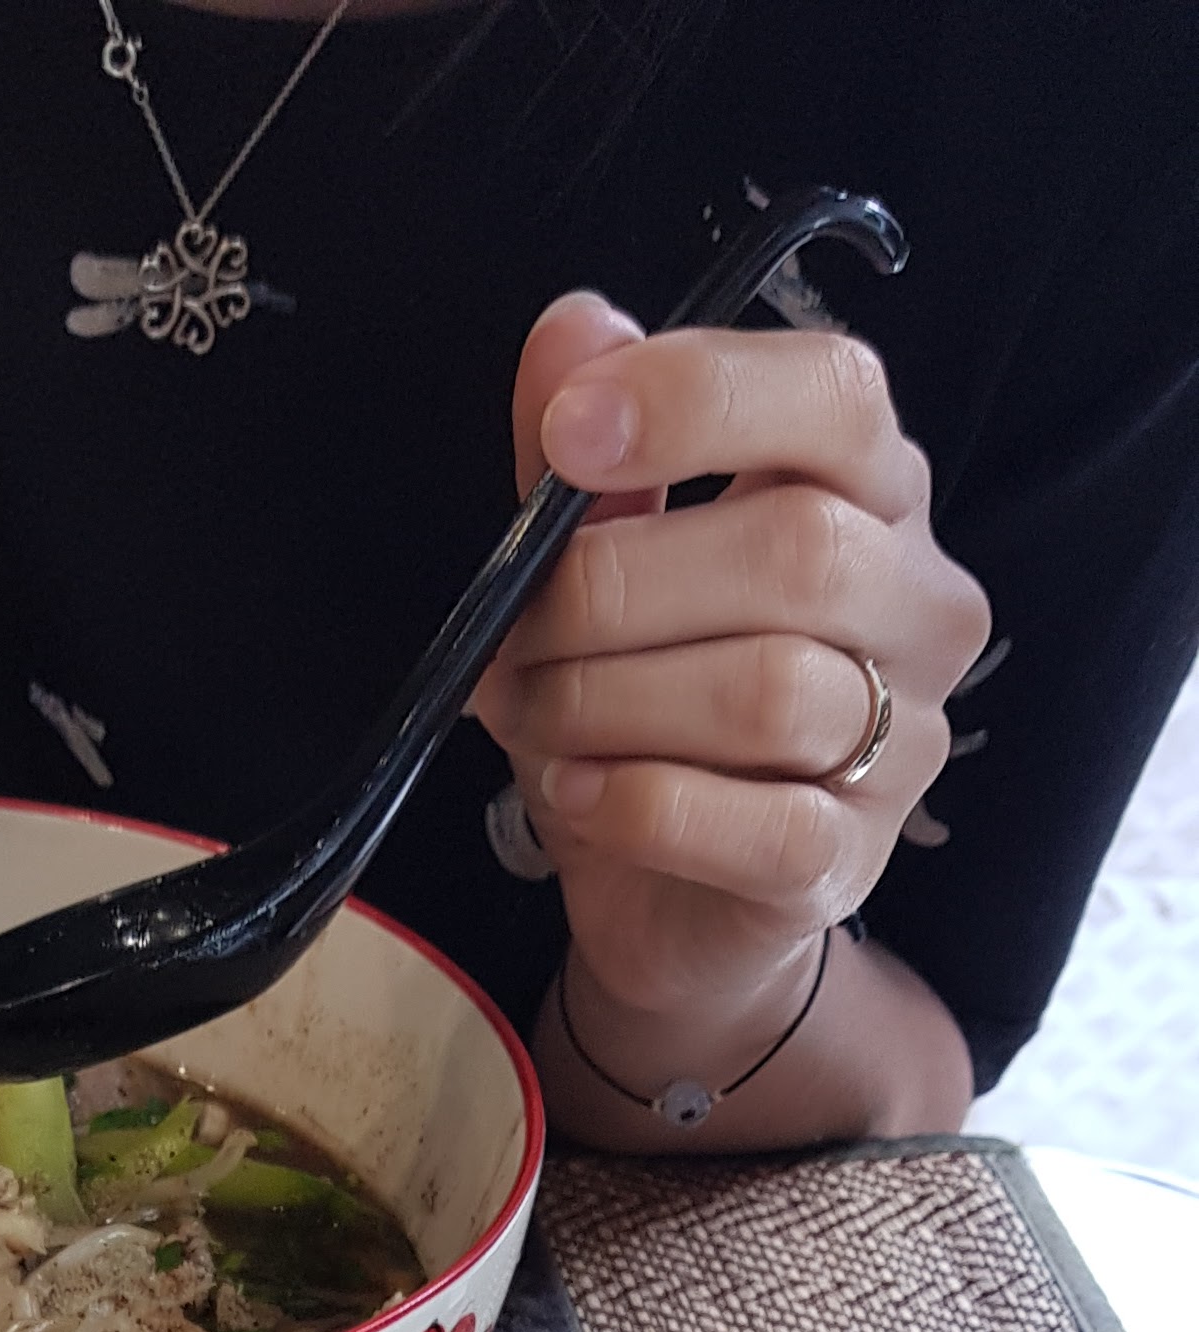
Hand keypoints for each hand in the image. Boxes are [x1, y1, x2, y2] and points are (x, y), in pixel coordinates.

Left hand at [470, 290, 994, 1049]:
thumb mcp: (595, 567)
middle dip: (616, 590)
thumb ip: (586, 456)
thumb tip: (572, 328)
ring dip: (611, 701)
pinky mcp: (852, 859)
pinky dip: (641, 805)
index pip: (835, 395)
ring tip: (533, 716)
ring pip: (771, 691)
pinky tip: (577, 792)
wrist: (665, 899)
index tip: (567, 434)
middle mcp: (916, 601)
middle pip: (795, 551)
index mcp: (869, 490)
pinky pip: (760, 824)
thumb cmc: (642, 710)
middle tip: (517, 636)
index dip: (700, 395)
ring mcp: (903, 738)